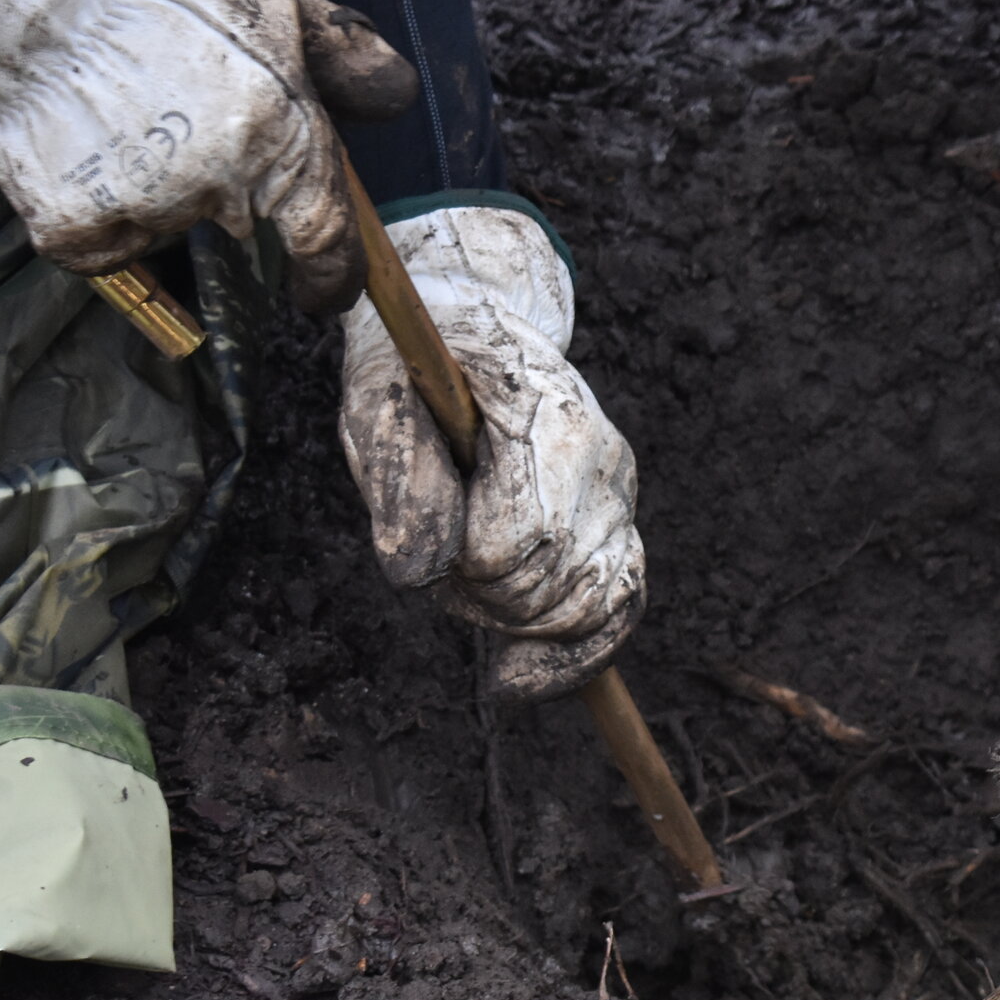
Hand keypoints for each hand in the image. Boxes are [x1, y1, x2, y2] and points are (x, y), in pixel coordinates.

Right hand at [0, 0, 417, 312]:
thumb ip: (345, 55)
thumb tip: (393, 99)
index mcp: (281, 137)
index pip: (327, 240)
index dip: (331, 278)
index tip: (320, 293)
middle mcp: (222, 187)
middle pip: (238, 215)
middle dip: (219, 179)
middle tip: (173, 110)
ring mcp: (149, 214)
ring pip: (169, 223)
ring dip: (154, 184)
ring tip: (115, 107)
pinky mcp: (76, 233)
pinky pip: (104, 243)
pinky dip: (94, 206)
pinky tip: (74, 146)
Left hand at [339, 206, 645, 701]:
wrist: (476, 322)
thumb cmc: (415, 365)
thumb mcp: (377, 401)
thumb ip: (398, 482)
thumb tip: (411, 575)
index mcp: (543, 414)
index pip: (511, 547)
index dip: (461, 567)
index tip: (427, 545)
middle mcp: (600, 455)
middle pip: (551, 586)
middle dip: (486, 600)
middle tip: (444, 561)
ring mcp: (619, 490)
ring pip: (589, 607)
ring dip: (518, 622)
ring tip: (474, 581)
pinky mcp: (623, 518)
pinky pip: (622, 607)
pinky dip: (576, 653)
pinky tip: (524, 677)